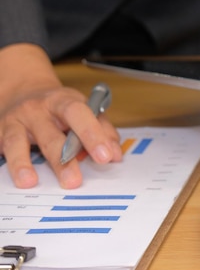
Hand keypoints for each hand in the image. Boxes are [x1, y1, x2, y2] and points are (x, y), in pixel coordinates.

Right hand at [0, 44, 121, 187]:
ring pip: (18, 142)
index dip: (93, 135)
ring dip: (24, 163)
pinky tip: (15, 177)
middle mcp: (38, 109)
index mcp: (64, 101)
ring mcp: (16, 121)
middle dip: (63, 160)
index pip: (79, 114)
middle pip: (51, 134)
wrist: (24, 90)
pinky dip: (9, 163)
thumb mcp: (84, 110)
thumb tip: (115, 154)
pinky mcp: (0, 132)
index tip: (105, 156)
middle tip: (74, 181)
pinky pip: (2, 148)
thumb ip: (102, 129)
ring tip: (30, 182)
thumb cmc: (60, 107)